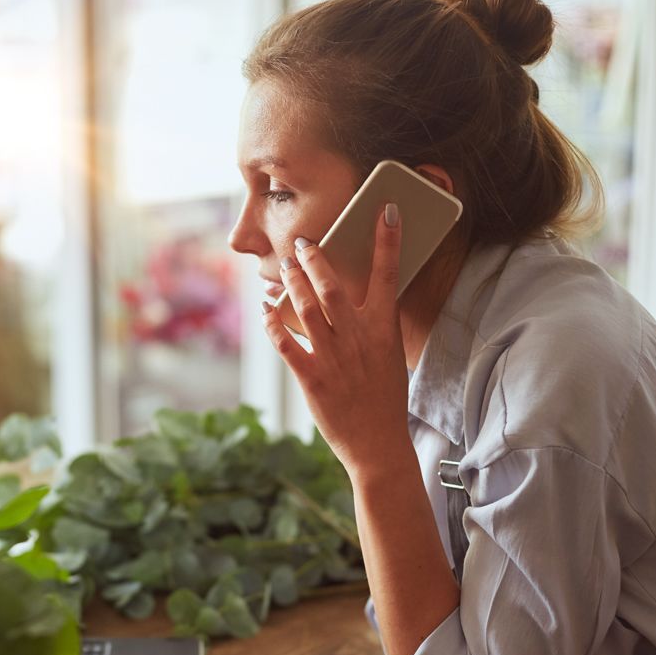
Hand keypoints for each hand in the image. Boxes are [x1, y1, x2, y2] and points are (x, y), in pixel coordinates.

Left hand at [261, 205, 407, 476]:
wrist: (378, 443)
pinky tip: (267, 308)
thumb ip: (373, 324)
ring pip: (306, 309)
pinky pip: (285, 343)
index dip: (386, 241)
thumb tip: (357, 294)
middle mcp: (358, 340)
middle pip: (333, 287)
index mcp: (383, 331)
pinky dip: (273, 322)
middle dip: (316, 259)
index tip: (384, 211)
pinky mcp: (311, 378)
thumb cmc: (384, 398)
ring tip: (285, 266)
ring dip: (292, 283)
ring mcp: (333, 358)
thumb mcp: (389, 356)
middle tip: (303, 242)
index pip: (388, 276)